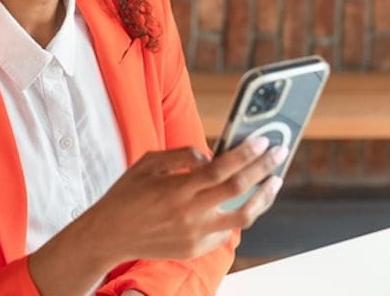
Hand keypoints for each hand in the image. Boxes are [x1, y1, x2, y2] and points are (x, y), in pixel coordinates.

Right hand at [82, 135, 286, 262]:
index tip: (264, 141)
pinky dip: (237, 214)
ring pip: (242, 216)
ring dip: (263, 197)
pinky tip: (244, 202)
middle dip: (264, 168)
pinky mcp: (195, 248)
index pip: (222, 168)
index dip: (246, 153)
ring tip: (273, 182)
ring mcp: (195, 234)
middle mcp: (189, 213)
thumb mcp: (148, 163)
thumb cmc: (126, 194)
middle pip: (238, 189)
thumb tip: (211, 155)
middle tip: (280, 153)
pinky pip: (225, 231)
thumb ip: (182, 155)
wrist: (108, 235)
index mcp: (177, 188)